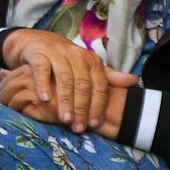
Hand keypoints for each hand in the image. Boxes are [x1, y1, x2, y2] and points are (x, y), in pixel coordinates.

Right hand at [0, 63, 138, 134]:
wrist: (36, 42)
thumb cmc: (64, 59)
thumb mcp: (86, 67)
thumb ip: (108, 76)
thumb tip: (134, 81)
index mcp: (91, 60)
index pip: (99, 85)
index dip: (98, 105)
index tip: (95, 123)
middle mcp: (76, 55)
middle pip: (82, 84)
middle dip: (82, 108)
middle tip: (78, 127)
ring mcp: (57, 53)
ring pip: (64, 78)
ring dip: (65, 100)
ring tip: (65, 119)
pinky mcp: (39, 53)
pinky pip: (42, 69)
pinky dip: (44, 84)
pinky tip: (44, 99)